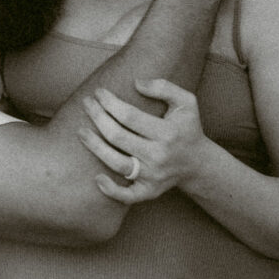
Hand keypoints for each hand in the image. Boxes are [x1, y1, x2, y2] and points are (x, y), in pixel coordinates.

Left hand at [78, 78, 212, 203]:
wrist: (198, 163)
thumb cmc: (187, 128)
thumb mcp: (186, 102)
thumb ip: (164, 87)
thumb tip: (136, 82)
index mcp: (167, 133)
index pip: (130, 116)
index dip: (110, 103)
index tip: (99, 92)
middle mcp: (159, 155)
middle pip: (118, 137)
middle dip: (98, 117)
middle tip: (86, 103)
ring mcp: (153, 176)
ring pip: (116, 163)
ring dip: (95, 147)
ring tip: (80, 131)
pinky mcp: (149, 191)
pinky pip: (127, 196)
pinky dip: (110, 190)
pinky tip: (97, 177)